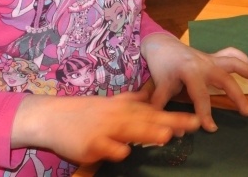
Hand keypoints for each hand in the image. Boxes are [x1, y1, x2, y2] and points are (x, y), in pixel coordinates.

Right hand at [12, 91, 199, 163]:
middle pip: (149, 120)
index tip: (195, 120)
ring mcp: (105, 130)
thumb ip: (131, 100)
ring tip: (166, 136)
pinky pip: (108, 149)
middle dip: (171, 122)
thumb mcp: (109, 103)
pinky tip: (122, 152)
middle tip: (192, 125)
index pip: (154, 111)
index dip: (175, 115)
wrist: (52, 118)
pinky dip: (116, 150)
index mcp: (124, 108)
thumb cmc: (84, 112)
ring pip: (130, 132)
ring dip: (149, 133)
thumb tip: (149, 95)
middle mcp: (118, 117)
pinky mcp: (92, 145)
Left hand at [141, 33, 247, 131]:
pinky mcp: (214, 56)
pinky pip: (231, 54)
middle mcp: (205, 63)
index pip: (200, 95)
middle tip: (247, 113)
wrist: (162, 46)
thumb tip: (171, 130)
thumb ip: (164, 108)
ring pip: (234, 63)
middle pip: (225, 79)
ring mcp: (211, 58)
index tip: (211, 128)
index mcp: (190, 71)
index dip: (205, 113)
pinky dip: (243, 59)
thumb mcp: (160, 87)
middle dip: (237, 96)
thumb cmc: (162, 68)